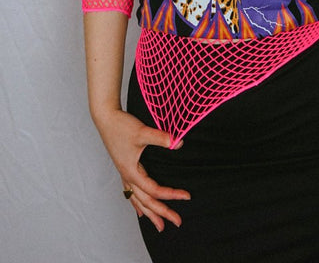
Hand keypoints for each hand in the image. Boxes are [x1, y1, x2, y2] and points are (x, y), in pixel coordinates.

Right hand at [94, 108, 190, 230]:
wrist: (105, 118)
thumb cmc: (121, 126)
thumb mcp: (142, 132)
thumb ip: (161, 138)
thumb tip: (178, 142)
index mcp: (132, 172)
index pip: (155, 190)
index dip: (171, 194)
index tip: (187, 196)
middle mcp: (127, 177)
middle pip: (146, 202)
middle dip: (162, 213)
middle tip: (178, 222)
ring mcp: (124, 174)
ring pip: (138, 201)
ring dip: (149, 214)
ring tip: (160, 226)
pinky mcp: (124, 168)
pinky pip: (131, 193)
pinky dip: (137, 204)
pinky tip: (139, 212)